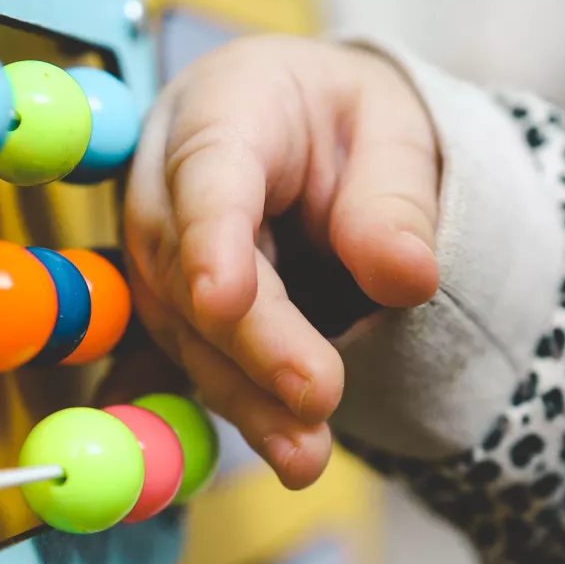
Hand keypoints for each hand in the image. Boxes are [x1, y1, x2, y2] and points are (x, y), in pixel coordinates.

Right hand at [120, 35, 441, 488]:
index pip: (208, 175)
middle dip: (250, 345)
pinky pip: (189, 364)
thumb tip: (406, 279)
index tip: (223, 302)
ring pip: (185, 332)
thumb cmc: (346, 120)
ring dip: (243, 398)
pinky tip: (270, 453)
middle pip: (188, 268)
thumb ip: (395, 200)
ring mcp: (158, 251)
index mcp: (223, 108)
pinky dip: (232, 411)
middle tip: (318, 397)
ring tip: (306, 455)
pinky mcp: (168, 309)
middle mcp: (166, 181)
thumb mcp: (395, 132)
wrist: (307, 129)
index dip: (210, 241)